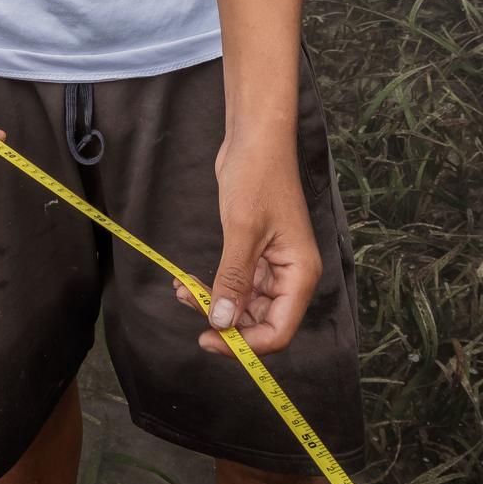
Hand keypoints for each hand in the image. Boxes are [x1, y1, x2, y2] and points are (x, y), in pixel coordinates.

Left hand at [175, 137, 317, 355]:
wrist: (255, 139)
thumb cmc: (258, 177)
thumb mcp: (242, 230)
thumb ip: (233, 280)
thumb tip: (222, 323)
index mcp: (300, 274)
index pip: (278, 331)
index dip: (245, 345)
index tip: (208, 339)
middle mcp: (291, 275)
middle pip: (260, 322)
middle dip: (224, 321)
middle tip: (189, 304)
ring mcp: (273, 266)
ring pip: (244, 305)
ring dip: (214, 304)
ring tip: (182, 289)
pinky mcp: (255, 254)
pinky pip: (236, 285)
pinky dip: (213, 287)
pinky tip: (187, 282)